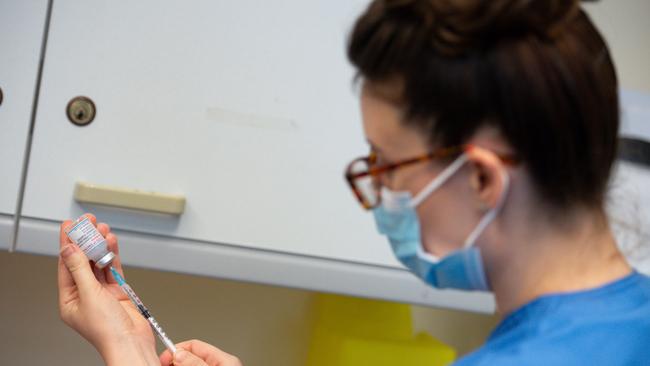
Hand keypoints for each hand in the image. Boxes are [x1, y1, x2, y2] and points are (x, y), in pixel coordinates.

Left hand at [58, 213, 157, 364]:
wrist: (131, 341)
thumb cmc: (108, 330)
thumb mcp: (89, 295)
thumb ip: (80, 269)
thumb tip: (69, 250)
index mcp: (69, 299)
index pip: (66, 265)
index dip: (68, 243)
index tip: (70, 226)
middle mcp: (85, 294)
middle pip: (83, 260)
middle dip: (86, 240)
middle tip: (88, 222)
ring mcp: (102, 292)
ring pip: (98, 262)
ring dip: (100, 245)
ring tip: (102, 229)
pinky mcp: (118, 291)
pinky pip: (113, 268)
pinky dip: (112, 254)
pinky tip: (112, 242)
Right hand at [159, 340, 242, 365]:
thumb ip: (195, 363)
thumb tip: (179, 353)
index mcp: (225, 360)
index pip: (195, 345)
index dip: (177, 349)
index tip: (163, 357)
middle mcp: (220, 365)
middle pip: (191, 356)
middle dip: (176, 359)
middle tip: (162, 364)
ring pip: (191, 364)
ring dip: (178, 365)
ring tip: (167, 365)